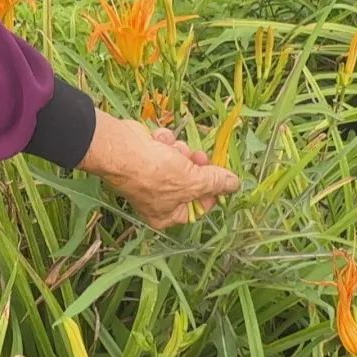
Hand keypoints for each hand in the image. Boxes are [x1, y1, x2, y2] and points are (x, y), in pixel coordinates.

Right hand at [78, 110, 240, 229]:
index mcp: (166, 215)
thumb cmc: (155, 173)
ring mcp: (150, 176)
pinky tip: (158, 141)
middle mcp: (157, 199)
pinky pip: (164, 148)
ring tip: (172, 148)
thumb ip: (215, 182)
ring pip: (179, 161)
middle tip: (199, 157)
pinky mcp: (145, 155)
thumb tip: (235, 184)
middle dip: (195, 166)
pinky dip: (163, 142)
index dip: (211, 191)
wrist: (121, 149)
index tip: (221, 177)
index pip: (198, 207)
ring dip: (179, 151)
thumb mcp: (193, 181)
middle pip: (191, 181)